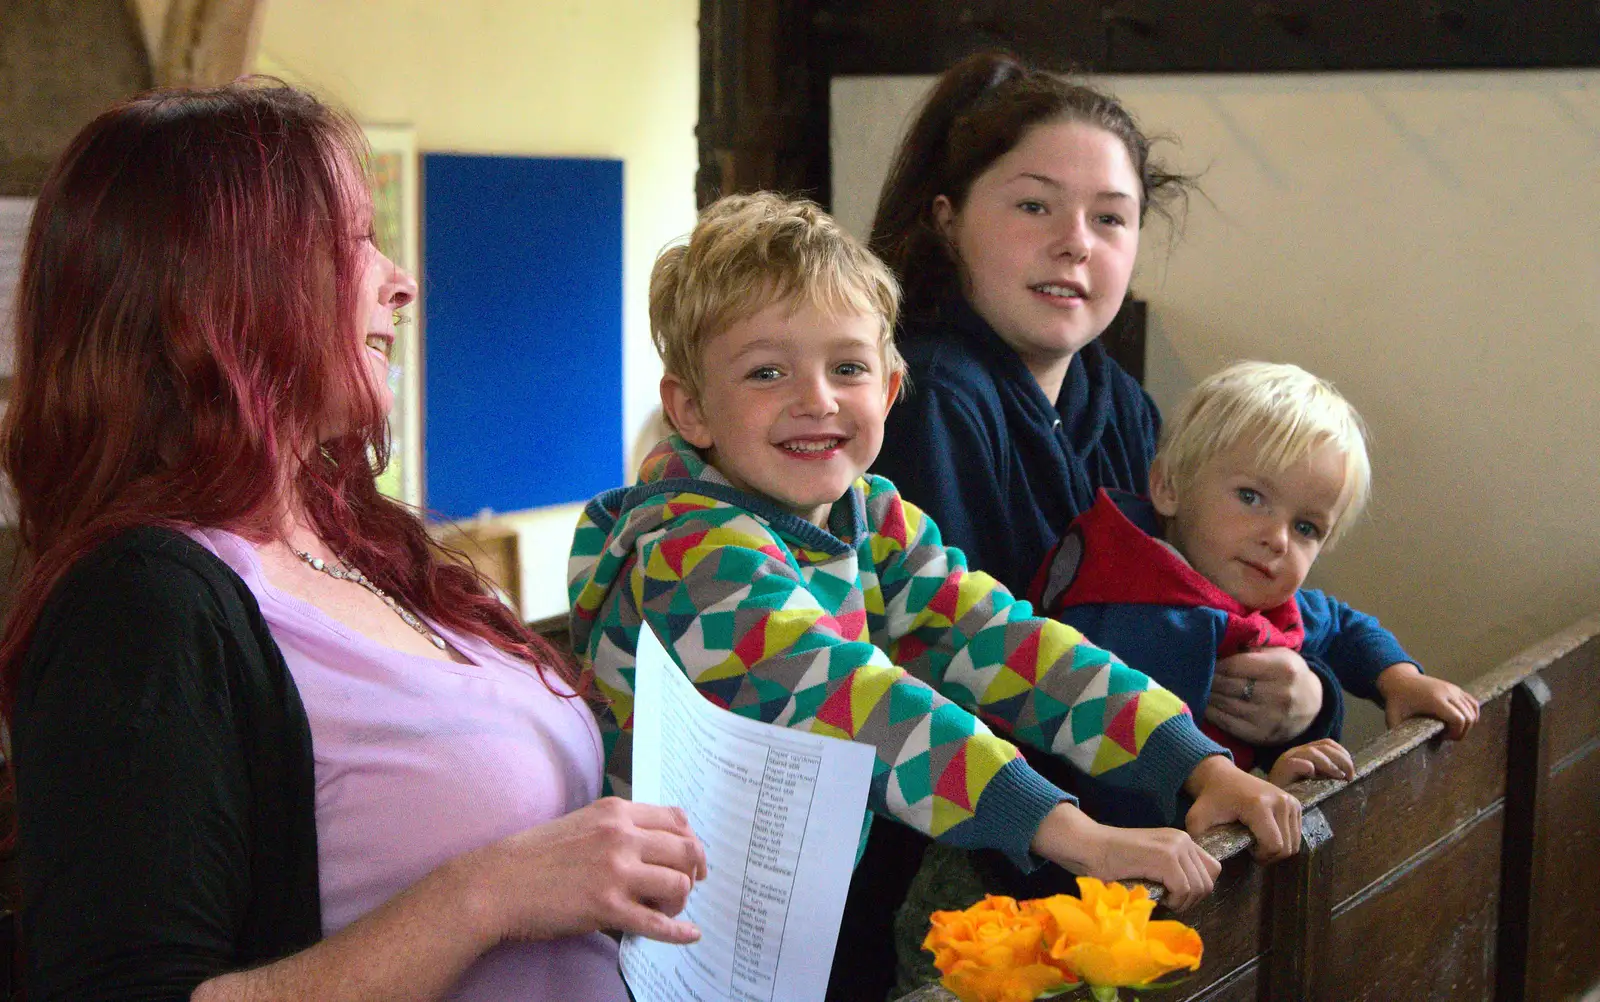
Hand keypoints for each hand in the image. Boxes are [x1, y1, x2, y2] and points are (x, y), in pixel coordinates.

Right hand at [463, 797, 706, 945]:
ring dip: (679, 901)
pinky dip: (679, 932)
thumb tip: (659, 841)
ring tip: (665, 910)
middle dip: (693, 871)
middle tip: (690, 886)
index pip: (676, 820)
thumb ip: (620, 826)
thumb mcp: (583, 822)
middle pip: (685, 850)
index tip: (692, 859)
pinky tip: (689, 935)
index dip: (692, 842)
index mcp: (616, 813)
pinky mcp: (607, 908)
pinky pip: (657, 922)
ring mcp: (615, 872)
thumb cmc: (536, 855)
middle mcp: (621, 837)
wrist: (498, 883)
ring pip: (677, 884)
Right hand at [1030, 802, 1219, 911]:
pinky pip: (1184, 889)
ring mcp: (1174, 847)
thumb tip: (1194, 894)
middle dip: (1192, 899)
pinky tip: (1158, 897)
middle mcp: (1182, 839)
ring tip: (1163, 899)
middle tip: (1170, 901)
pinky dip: (1174, 901)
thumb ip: (1173, 870)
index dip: (1198, 888)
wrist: (1090, 846)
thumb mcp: (1152, 862)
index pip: (1212, 869)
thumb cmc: (1113, 859)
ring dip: (1183, 901)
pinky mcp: (1164, 858)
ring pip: (1199, 887)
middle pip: (1209, 880)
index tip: (1177, 895)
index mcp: (1180, 839)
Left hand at [1183, 755, 1301, 862]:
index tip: (1246, 850)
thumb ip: (1200, 842)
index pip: (1273, 846)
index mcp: (1259, 805)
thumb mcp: (1197, 819)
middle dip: (1269, 855)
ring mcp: (1290, 801)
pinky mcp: (1294, 803)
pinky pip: (1296, 834)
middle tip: (1252, 848)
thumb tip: (1207, 864)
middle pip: (1286, 847)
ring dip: (1276, 848)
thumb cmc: (1210, 800)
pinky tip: (1266, 833)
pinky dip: (1283, 839)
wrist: (1222, 777)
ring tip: (1258, 840)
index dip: (1261, 856)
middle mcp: (1280, 801)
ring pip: (1294, 843)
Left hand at [1207, 647, 1322, 744]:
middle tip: (1194, 675)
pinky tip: (1205, 706)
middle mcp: (1280, 694)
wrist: (1314, 704)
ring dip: (1208, 696)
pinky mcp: (1264, 736)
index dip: (1215, 664)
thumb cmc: (1288, 672)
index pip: (1236, 666)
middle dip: (1209, 680)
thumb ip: (1251, 648)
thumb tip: (1218, 645)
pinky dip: (1213, 714)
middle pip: (1229, 686)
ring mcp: (1272, 718)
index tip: (1202, 661)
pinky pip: (1230, 724)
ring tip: (1197, 688)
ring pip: (1227, 705)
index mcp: (1283, 669)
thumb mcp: (1278, 653)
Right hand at [1266, 738, 1354, 787]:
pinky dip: (1306, 766)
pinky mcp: (1281, 770)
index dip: (1343, 754)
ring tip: (1337, 777)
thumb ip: (1326, 773)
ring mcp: (1288, 759)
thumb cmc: (1294, 793)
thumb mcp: (1314, 781)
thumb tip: (1347, 774)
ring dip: (1329, 765)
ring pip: (1313, 753)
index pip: (1327, 744)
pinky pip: (1295, 764)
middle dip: (1342, 760)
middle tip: (1349, 777)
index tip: (1351, 771)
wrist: (1269, 801)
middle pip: (1324, 747)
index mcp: (1306, 752)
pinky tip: (1313, 775)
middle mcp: (1297, 752)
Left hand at [1377, 663, 1478, 739]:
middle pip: (1469, 717)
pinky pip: (1473, 703)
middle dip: (1461, 732)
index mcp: (1434, 699)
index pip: (1458, 719)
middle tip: (1446, 736)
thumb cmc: (1396, 699)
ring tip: (1451, 729)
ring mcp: (1454, 689)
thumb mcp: (1393, 716)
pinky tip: (1460, 722)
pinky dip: (1472, 715)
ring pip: (1473, 711)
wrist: (1399, 679)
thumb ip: (1397, 732)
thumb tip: (1399, 748)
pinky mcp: (1457, 688)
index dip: (1455, 733)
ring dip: (1467, 725)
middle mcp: (1448, 692)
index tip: (1442, 737)